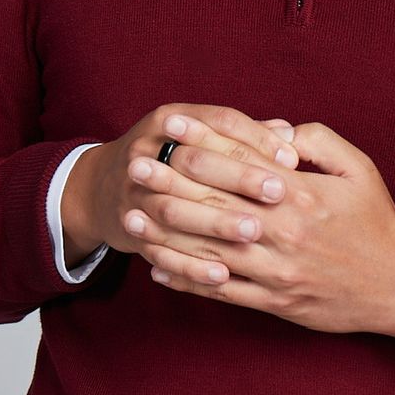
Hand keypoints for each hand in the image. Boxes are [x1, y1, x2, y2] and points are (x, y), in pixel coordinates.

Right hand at [61, 105, 298, 268]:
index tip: (290, 159)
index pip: (218, 121)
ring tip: (253, 232)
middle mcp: (146, 149)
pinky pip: (160, 249)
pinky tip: (222, 275)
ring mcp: (133, 190)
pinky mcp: (128, 228)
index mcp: (171, 120)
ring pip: (175, 206)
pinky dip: (189, 264)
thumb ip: (244, 136)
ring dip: (214, 221)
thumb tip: (289, 134)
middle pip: (196, 160)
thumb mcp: (198, 133)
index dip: (256, 138)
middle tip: (278, 193)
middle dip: (238, 177)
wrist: (104, 187)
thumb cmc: (170, 157)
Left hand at [131, 121, 394, 340]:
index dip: (199, 144)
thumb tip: (271, 129)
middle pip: (213, 206)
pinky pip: (222, 292)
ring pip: (209, 251)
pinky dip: (187, 280)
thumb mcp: (358, 168)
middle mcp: (283, 233)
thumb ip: (315, 141)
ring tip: (130, 215)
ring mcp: (276, 272)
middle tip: (134, 165)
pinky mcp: (275, 303)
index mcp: (301, 195)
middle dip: (168, 184)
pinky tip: (157, 267)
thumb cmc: (376, 221)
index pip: (237, 164)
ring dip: (165, 233)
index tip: (168, 128)